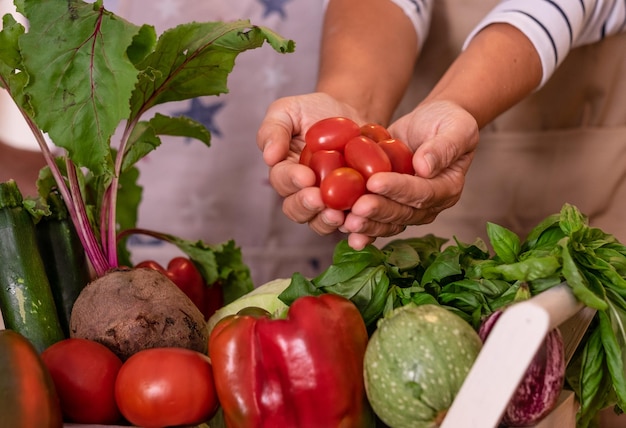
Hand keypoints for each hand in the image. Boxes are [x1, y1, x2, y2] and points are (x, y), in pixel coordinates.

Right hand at [256, 92, 368, 235]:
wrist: (351, 116)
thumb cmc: (314, 111)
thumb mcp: (288, 110)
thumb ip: (273, 129)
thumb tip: (269, 156)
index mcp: (284, 171)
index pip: (282, 181)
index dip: (291, 181)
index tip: (305, 176)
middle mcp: (302, 193)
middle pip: (297, 210)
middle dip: (307, 207)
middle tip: (320, 199)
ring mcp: (327, 204)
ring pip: (320, 222)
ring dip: (327, 221)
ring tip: (339, 214)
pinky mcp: (351, 206)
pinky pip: (351, 222)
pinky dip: (354, 225)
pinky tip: (361, 218)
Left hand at [342, 100, 479, 248]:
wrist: (430, 122)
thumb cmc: (447, 122)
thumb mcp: (456, 127)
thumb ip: (444, 147)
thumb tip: (424, 166)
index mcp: (447, 188)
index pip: (422, 193)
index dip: (398, 189)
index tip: (375, 181)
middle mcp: (428, 205)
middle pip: (403, 213)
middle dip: (378, 210)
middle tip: (356, 207)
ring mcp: (408, 208)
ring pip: (387, 222)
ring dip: (367, 224)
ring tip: (346, 221)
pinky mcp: (389, 204)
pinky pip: (376, 219)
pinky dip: (361, 228)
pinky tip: (344, 230)